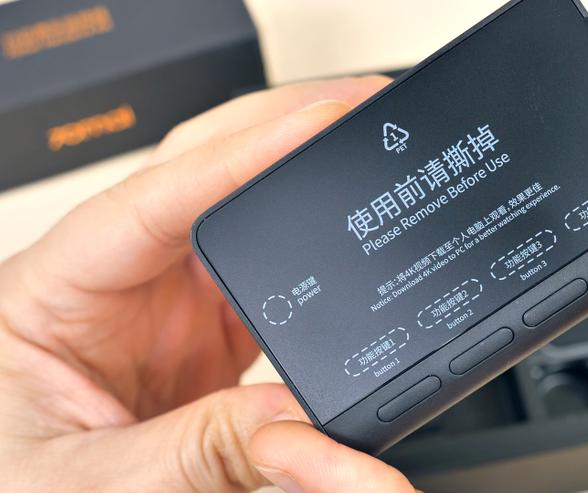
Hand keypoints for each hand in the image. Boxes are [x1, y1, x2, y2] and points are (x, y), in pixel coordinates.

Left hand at [0, 76, 419, 492]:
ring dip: (301, 182)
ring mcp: (167, 305)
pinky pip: (269, 277)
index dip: (241, 157)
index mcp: (50, 292)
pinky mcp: (207, 334)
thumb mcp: (96, 484)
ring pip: (242, 217)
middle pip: (199, 174)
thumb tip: (311, 425)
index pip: (153, 198)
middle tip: (353, 107)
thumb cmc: (17, 491)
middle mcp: (114, 282)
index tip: (316, 127)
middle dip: (279, 128)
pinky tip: (347, 239)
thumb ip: (204, 452)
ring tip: (357, 153)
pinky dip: (317, 256)